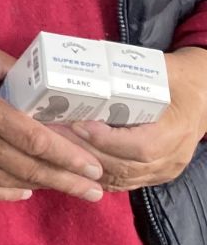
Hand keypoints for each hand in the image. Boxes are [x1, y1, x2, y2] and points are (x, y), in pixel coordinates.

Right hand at [0, 46, 104, 202]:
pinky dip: (9, 193)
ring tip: (75, 193)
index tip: (92, 163)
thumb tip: (22, 69)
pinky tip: (25, 192)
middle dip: (69, 179)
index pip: (34, 138)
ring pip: (13, 180)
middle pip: (32, 167)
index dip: (67, 154)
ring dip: (47, 187)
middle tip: (99, 189)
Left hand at [64, 47, 206, 191]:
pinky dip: (94, 174)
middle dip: (84, 152)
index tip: (78, 124)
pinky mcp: (154, 176)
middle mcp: (172, 157)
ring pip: (120, 178)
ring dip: (84, 165)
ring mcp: (164, 170)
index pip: (141, 147)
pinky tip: (70, 161)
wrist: (201, 98)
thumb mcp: (159, 71)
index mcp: (177, 129)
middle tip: (52, 134)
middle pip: (125, 166)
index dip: (107, 140)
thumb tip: (85, 61)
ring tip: (54, 146)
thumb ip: (126, 72)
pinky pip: (122, 182)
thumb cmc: (175, 80)